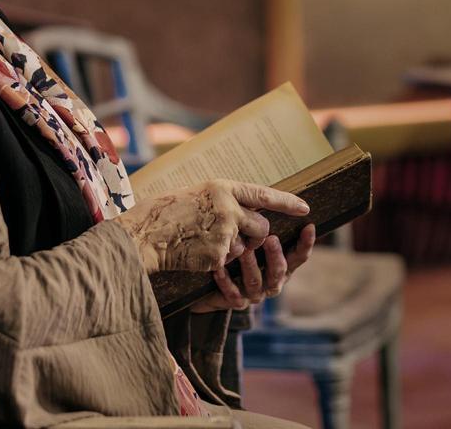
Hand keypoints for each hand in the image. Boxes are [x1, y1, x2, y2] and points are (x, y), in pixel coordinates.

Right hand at [114, 180, 308, 273]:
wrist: (146, 234)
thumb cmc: (164, 212)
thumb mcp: (196, 194)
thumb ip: (221, 200)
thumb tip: (241, 209)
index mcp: (222, 188)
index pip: (263, 194)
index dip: (286, 202)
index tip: (304, 207)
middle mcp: (229, 208)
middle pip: (261, 226)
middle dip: (254, 235)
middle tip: (233, 235)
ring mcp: (226, 232)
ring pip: (244, 248)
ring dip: (230, 250)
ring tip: (202, 241)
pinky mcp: (219, 254)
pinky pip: (226, 262)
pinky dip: (214, 262)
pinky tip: (195, 253)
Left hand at [190, 224, 316, 311]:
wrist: (207, 281)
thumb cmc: (235, 250)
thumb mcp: (250, 233)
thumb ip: (263, 221)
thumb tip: (279, 197)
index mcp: (280, 264)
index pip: (299, 256)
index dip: (306, 243)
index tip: (309, 226)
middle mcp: (271, 281)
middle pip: (280, 271)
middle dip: (276, 256)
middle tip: (270, 238)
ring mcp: (254, 293)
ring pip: (256, 282)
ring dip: (251, 266)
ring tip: (243, 250)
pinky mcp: (234, 302)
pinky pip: (233, 294)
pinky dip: (227, 282)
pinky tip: (219, 268)